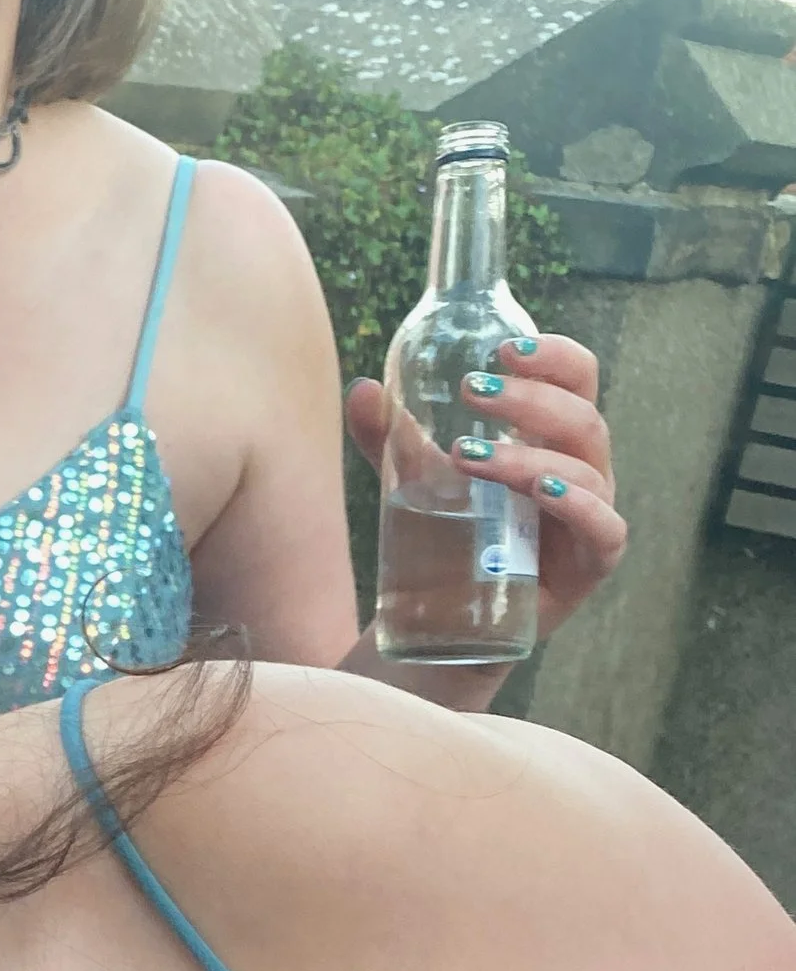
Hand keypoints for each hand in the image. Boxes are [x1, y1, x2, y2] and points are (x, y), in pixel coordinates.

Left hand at [347, 330, 625, 639]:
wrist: (446, 622)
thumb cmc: (448, 537)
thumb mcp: (416, 482)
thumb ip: (390, 439)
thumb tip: (363, 389)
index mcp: (553, 439)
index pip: (576, 380)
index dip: (553, 355)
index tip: (501, 349)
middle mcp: (581, 471)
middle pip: (580, 417)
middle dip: (528, 399)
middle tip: (470, 390)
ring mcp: (589, 518)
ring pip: (583, 472)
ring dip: (528, 457)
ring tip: (468, 457)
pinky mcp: (589, 567)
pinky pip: (606, 531)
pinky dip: (581, 508)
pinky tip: (543, 495)